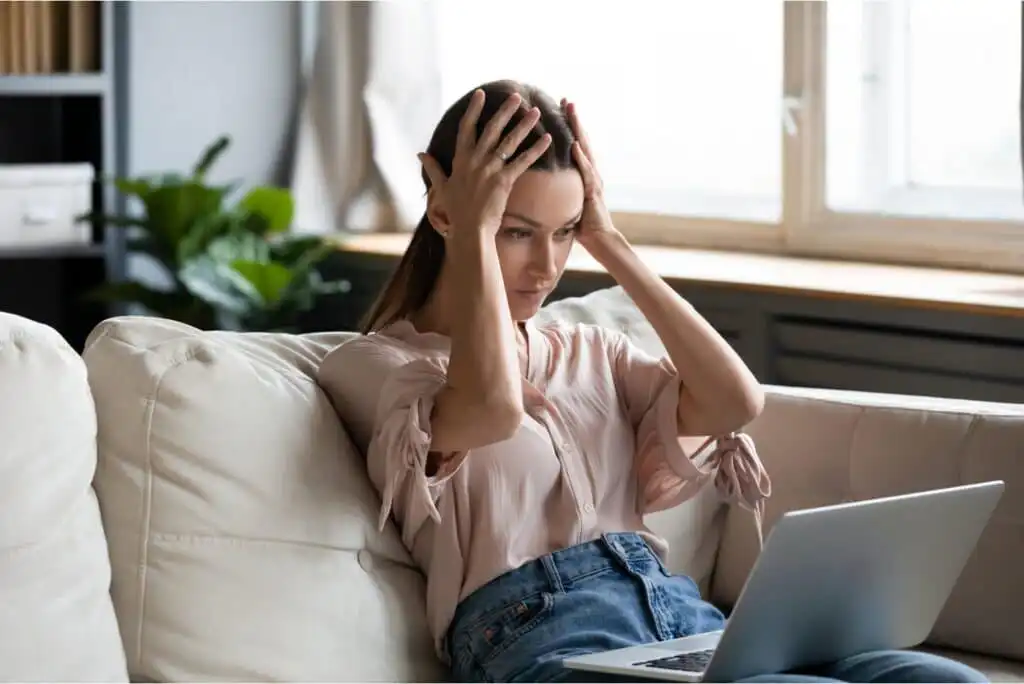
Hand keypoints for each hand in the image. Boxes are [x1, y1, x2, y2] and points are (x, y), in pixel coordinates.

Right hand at [420, 90, 551, 237]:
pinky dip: (536, 150)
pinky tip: (548, 139)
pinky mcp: (504, 181)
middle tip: (517, 96)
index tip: (481, 94)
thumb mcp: (441, 187)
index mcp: (460, 159)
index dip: (474, 109)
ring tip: (536, 112)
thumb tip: (419, 154)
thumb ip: (432, 168)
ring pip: (510, 141)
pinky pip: (523, 161)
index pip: (467, 127)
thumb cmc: (456, 211)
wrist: (470, 230)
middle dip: (505, 111)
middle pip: (492, 129)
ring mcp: (490, 169)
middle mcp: (476, 160)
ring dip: (524, 125)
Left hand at [561, 99, 618, 247]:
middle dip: (574, 120)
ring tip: (572, 113)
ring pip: (586, 150)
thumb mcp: (566, 200)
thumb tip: (539, 183)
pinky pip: (586, 172)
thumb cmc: (581, 224)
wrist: (599, 240)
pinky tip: (576, 145)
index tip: (559, 108)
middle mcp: (591, 172)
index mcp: (583, 173)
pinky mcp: (593, 192)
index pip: (575, 144)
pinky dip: (582, 158)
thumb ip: (558, 188)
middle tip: (566, 100)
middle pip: (582, 140)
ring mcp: (594, 180)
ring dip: (579, 131)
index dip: (568, 126)